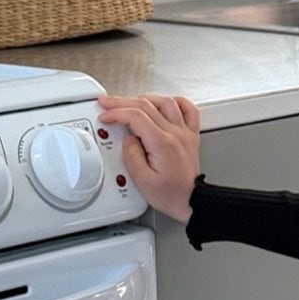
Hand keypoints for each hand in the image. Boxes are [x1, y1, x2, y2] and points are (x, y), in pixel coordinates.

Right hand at [95, 92, 200, 224]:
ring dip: (144, 98)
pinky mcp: (190, 135)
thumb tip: (127, 139)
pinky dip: (176, 101)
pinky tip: (164, 102)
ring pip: (165, 102)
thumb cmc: (171, 195)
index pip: (136, 116)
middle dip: (122, 101)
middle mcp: (176, 133)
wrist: (193, 201)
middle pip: (146, 105)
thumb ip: (131, 156)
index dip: (116, 113)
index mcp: (162, 143)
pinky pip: (188, 109)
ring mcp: (185, 132)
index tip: (105, 116)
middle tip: (108, 103)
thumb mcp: (142, 181)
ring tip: (130, 102)